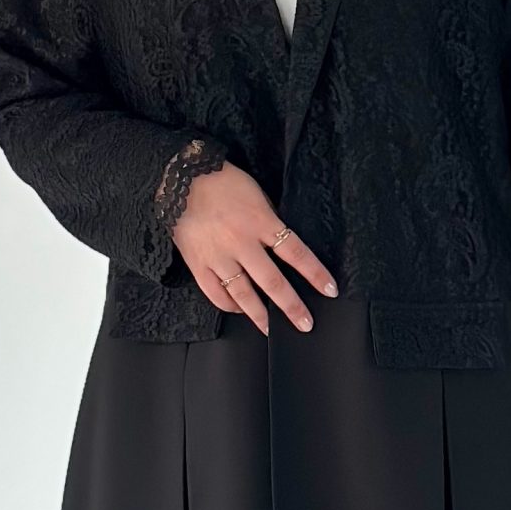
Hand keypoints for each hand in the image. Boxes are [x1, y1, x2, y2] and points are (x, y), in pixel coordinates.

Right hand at [173, 162, 338, 332]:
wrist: (181, 179)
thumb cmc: (222, 180)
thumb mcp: (257, 193)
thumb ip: (269, 220)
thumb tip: (279, 242)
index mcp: (260, 222)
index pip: (295, 253)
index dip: (315, 273)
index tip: (330, 290)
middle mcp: (241, 243)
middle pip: (272, 282)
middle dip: (291, 307)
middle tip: (305, 325)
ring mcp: (218, 256)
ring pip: (243, 294)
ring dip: (260, 316)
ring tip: (271, 330)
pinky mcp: (197, 264)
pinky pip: (215, 293)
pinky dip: (228, 305)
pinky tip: (239, 310)